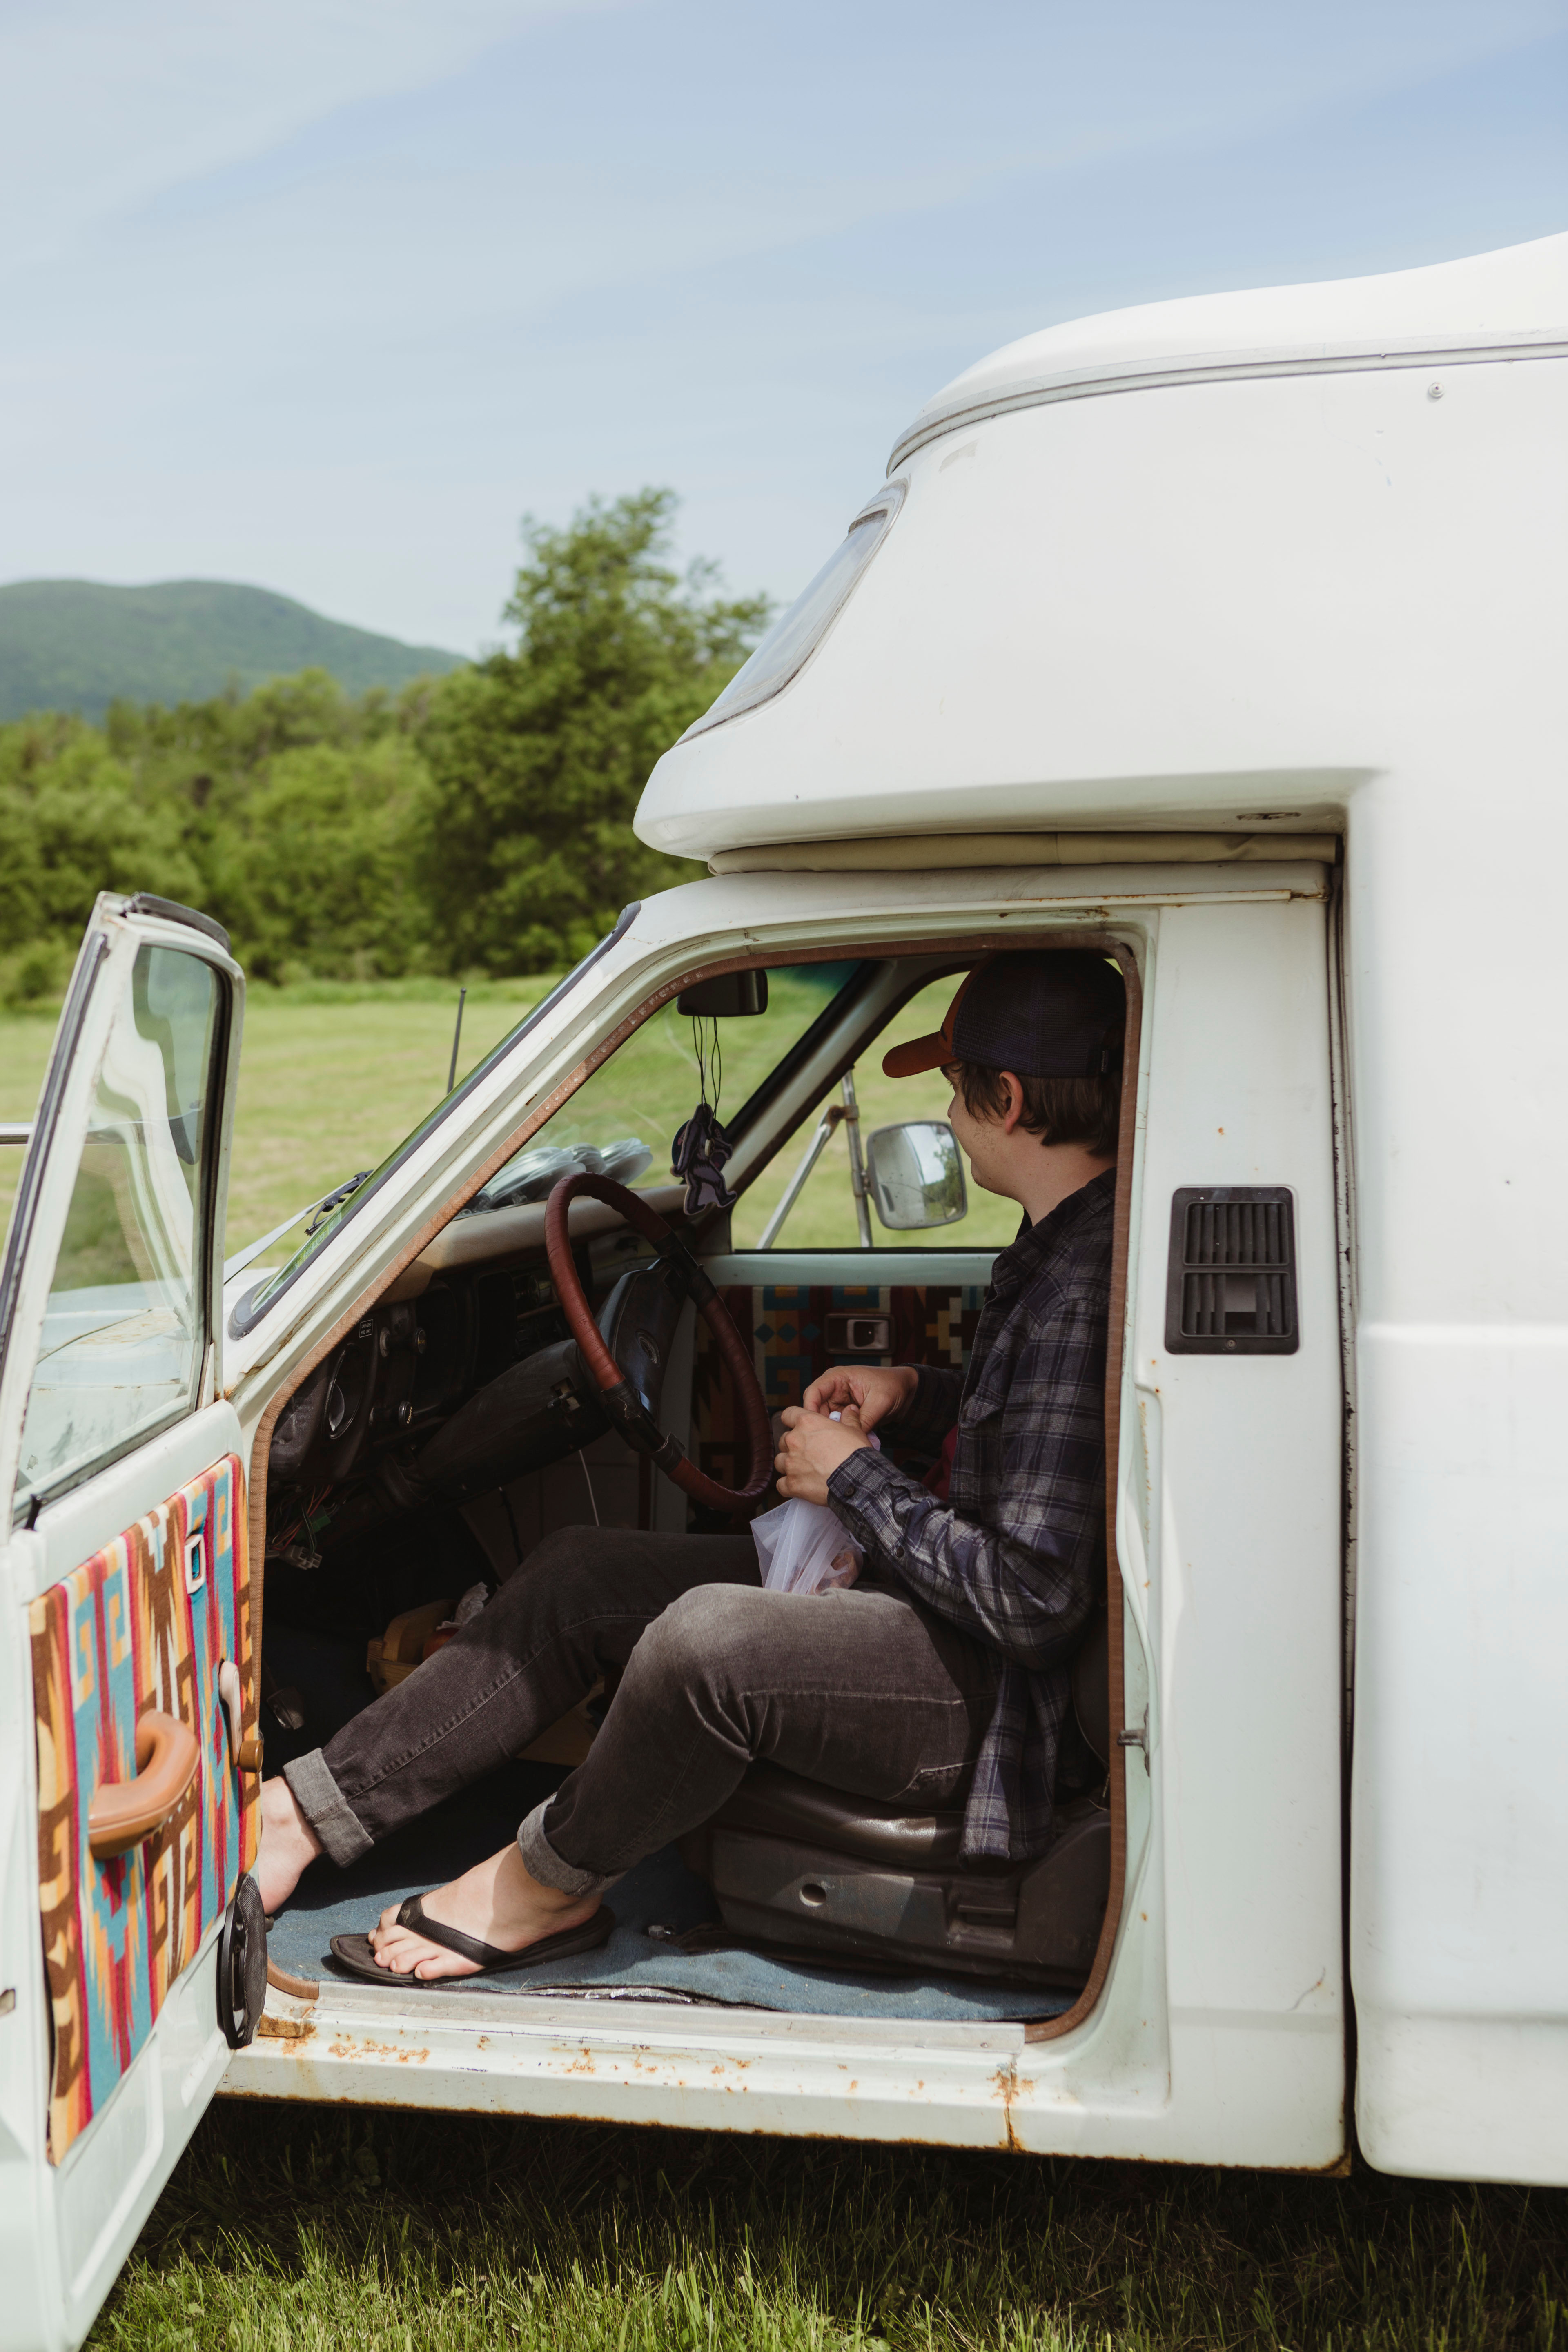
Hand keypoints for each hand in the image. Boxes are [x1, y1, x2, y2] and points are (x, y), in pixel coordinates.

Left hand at [774, 1404, 870, 1504]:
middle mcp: (794, 1440)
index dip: (792, 1420)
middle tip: (808, 1452)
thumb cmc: (855, 1453)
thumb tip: (851, 1409)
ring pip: (780, 1461)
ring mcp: (790, 1463)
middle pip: (784, 1440)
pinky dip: (788, 1485)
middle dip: (793, 1446)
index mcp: (807, 1423)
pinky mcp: (791, 1483)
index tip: (799, 1427)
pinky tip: (800, 1486)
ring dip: (789, 1465)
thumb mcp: (855, 1430)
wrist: (855, 1479)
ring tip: (804, 1470)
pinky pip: (781, 1484)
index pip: (788, 1415)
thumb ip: (849, 1418)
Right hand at [800, 1363, 917, 1431]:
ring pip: (824, 1421)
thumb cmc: (892, 1386)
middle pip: (814, 1410)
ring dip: (831, 1432)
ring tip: (842, 1443)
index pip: (813, 1392)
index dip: (810, 1410)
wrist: (904, 1391)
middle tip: (830, 1441)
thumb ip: (864, 1419)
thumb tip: (852, 1438)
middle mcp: (833, 1390)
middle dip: (820, 1425)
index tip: (814, 1427)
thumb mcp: (880, 1402)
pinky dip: (840, 1434)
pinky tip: (848, 1442)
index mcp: (837, 1378)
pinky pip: (835, 1427)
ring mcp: (837, 1403)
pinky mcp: (843, 1415)